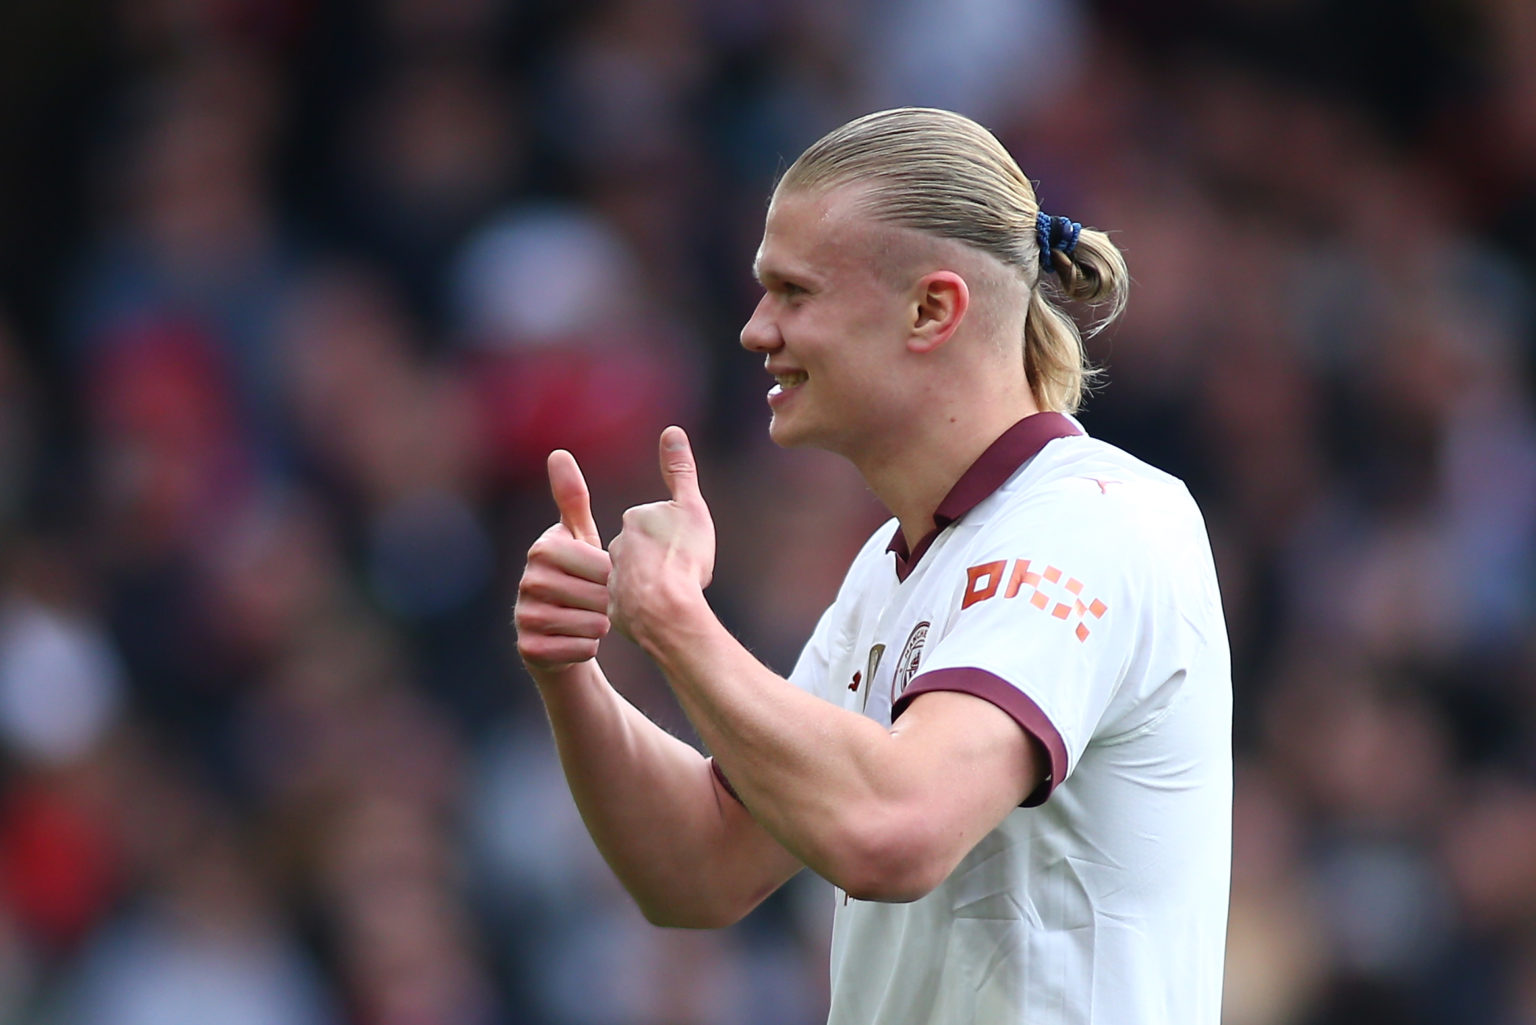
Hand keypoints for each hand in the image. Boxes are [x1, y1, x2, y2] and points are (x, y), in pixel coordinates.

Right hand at [514, 449, 611, 672]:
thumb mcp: (579, 538)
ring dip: (600, 626)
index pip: (601, 564)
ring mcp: (524, 615)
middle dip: (607, 603)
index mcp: (543, 548)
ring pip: (592, 625)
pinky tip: (579, 641)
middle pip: (598, 596)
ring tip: (589, 620)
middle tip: (597, 603)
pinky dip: (589, 648)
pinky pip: (581, 650)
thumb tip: (558, 453)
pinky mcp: (529, 649)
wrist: (557, 635)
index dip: (612, 576)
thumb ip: (572, 499)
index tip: (602, 579)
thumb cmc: (576, 580)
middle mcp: (528, 580)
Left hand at [608, 427, 715, 641]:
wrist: (664, 611)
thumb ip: (680, 471)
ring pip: (640, 576)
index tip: (687, 550)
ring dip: (656, 584)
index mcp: (635, 519)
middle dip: (665, 561)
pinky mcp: (615, 608)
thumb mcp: (691, 509)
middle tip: (683, 574)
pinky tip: (662, 612)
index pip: (661, 523)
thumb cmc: (682, 558)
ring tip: (675, 596)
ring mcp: (614, 577)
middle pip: (648, 550)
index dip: (680, 537)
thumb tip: (672, 431)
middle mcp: (616, 545)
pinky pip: (635, 604)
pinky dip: (648, 607)